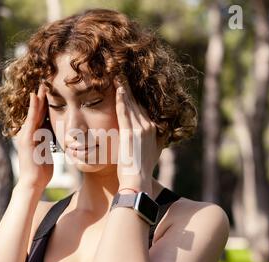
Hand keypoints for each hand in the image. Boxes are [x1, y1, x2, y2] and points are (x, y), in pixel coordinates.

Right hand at [14, 84, 52, 190]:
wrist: (33, 183)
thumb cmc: (42, 170)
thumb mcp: (49, 151)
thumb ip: (51, 141)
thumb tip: (59, 134)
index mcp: (36, 134)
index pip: (43, 115)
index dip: (48, 102)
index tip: (54, 89)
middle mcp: (29, 132)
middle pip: (38, 110)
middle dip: (43, 96)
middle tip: (48, 79)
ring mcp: (26, 134)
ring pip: (33, 112)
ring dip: (38, 97)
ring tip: (42, 82)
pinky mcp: (26, 138)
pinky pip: (31, 120)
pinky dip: (33, 108)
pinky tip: (35, 96)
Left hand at [113, 75, 163, 193]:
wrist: (137, 181)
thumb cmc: (139, 170)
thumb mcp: (149, 152)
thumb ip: (150, 141)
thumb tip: (150, 136)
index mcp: (152, 129)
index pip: (141, 108)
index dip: (133, 96)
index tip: (126, 85)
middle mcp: (149, 126)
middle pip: (137, 103)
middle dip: (128, 88)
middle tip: (121, 73)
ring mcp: (141, 129)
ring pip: (131, 104)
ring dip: (123, 89)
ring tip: (117, 76)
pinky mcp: (131, 133)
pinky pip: (125, 112)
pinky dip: (121, 100)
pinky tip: (117, 89)